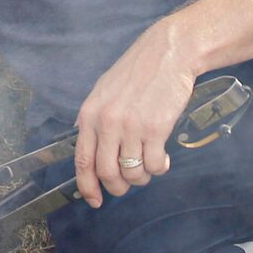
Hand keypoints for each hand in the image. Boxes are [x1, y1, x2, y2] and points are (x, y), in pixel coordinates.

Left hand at [72, 32, 194, 206]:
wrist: (170, 52)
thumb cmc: (139, 70)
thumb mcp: (105, 91)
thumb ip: (95, 119)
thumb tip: (90, 148)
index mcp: (90, 114)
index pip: (83, 161)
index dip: (87, 186)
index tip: (95, 200)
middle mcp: (107, 123)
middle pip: (107, 173)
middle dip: (118, 187)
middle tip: (129, 184)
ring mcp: (132, 127)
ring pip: (132, 172)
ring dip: (142, 177)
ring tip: (149, 167)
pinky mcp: (156, 128)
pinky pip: (154, 164)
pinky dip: (159, 168)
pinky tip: (163, 159)